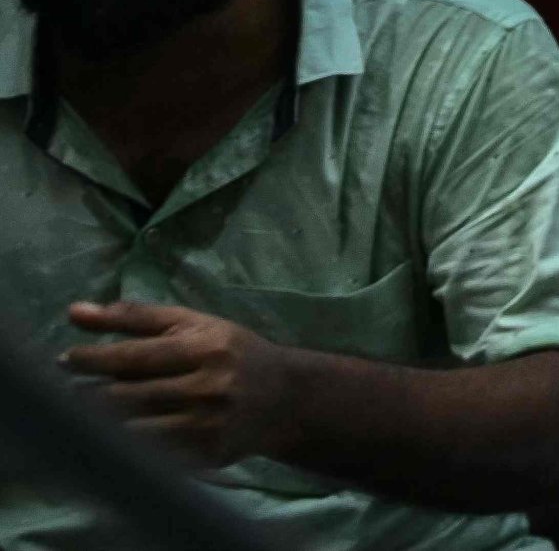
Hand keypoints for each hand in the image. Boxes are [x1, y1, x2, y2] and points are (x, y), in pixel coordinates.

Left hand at [58, 304, 304, 465]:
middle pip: (127, 396)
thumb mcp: (193, 325)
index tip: (65, 360)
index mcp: (206, 348)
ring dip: (99, 424)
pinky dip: (123, 447)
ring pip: (132, 430)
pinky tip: (111, 438)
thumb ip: (134, 317)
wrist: (286, 398)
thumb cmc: (230, 353)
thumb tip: (74, 311)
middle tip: (65, 393)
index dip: (93, 359)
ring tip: (82, 416)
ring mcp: (206, 426)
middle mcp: (208, 387)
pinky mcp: (204, 455)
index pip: (134, 356)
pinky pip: (149, 455)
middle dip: (87, 395)